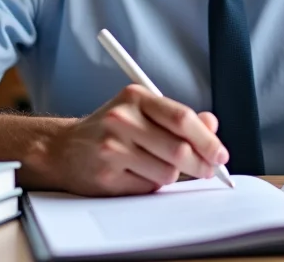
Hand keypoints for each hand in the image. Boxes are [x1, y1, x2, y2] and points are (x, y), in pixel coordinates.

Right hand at [44, 84, 229, 195]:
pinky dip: (151, 185)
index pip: (182, 118)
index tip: (220, 154)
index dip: (207, 139)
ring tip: (157, 166)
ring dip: (172, 175)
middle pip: (178, 149)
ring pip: (166, 172)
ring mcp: (112, 147)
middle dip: (200, 164)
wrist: (63, 148)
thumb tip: (212, 125)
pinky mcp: (106, 175)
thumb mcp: (142, 112)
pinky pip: (147, 187)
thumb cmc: (110, 130)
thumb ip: (178, 119)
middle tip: (207, 170)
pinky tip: (136, 174)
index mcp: (136, 97)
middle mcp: (122, 119)